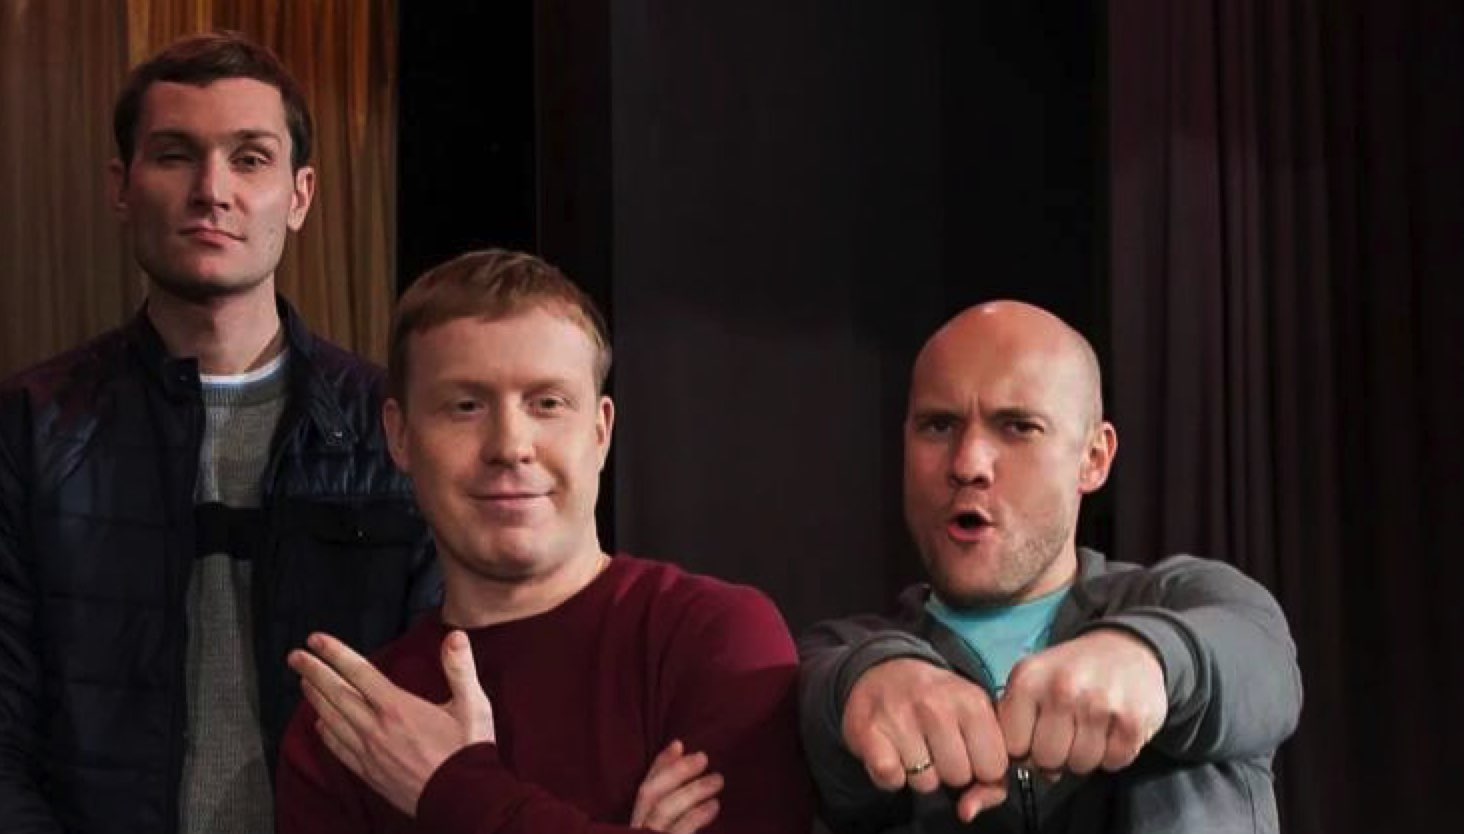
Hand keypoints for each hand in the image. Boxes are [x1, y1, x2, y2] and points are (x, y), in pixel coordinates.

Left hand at [289, 630, 494, 815]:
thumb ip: (460, 668)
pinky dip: (325, 733)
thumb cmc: (468, 752)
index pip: (359, 672)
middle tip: (295, 657)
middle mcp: (377, 728)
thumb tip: (455, 636)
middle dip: (313, 672)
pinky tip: (319, 724)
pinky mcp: (369, 772)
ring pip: (332, 720)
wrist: (463, 799)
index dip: (335, 653)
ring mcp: (369, 752)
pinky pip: (339, 749)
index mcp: (398, 708)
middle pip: (336, 694)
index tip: (316, 640)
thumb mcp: (473, 705)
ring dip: (315, 699)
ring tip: (303, 683)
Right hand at [630, 740, 723, 832]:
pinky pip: (679, 830)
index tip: (678, 744)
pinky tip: (714, 805)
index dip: (660, 765)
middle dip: (676, 771)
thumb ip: (680, 804)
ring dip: (692, 790)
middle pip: (649, 794)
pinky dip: (696, 815)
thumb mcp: (676, 825)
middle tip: (703, 757)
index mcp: (639, 825)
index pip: (644, 789)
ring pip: (663, 810)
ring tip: (717, 780)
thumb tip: (688, 762)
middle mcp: (639, 831)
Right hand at [842, 658, 1008, 820]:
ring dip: (919, 773)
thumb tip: (969, 811)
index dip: (980, 767)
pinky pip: (891, 779)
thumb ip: (991, 769)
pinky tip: (892, 750)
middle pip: (958, 777)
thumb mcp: (974, 719)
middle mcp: (936, 704)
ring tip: (914, 745)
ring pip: (925, 783)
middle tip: (936, 745)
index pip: (993, 768)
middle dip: (949, 770)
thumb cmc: (936, 703)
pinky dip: (891, 774)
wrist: (884, 672)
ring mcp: (900, 715)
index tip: (969, 751)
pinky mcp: (868, 729)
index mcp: (972, 700)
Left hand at [997, 629, 1167, 777]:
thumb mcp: (1031, 679)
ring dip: (1084, 755)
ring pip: (1080, 764)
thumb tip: (1026, 767)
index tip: (1033, 736)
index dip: (1024, 748)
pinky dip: (1112, 754)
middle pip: (1047, 759)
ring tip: (1087, 728)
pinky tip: (1109, 729)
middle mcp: (1063, 688)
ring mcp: (1100, 704)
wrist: (1124, 648)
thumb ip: (1016, 721)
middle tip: (1064, 732)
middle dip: (1054, 754)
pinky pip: (1114, 762)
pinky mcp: (1133, 721)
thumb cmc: (1071, 671)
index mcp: (1029, 678)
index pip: (1013, 745)